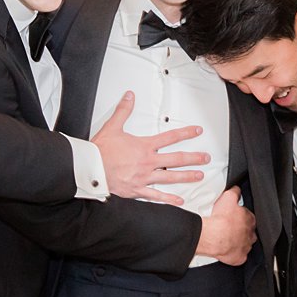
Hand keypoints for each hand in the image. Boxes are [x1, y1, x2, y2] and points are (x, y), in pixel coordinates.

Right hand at [91, 92, 208, 204]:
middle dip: (193, 158)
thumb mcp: (112, 126)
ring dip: (186, 176)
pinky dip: (168, 199)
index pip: (170, 138)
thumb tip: (129, 95)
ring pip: (170, 177)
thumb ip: (124, 110)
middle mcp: (148, 162)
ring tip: (199, 176)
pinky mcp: (137, 189)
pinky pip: (156, 195)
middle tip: (206, 158)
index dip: (185, 133)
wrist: (90, 168)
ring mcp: (144, 177)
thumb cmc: (100, 150)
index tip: (197, 132)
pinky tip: (179, 200)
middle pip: (176, 159)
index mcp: (144, 146)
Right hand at [195, 186, 255, 265]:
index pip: (249, 217)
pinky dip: (235, 254)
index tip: (235, 217)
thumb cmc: (221, 219)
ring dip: (239, 242)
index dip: (242, 217)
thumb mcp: (228, 197)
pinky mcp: (239, 257)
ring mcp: (245, 246)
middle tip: (230, 228)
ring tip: (229, 239)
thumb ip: (235, 192)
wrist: (214, 236)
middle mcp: (250, 234)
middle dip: (241, 230)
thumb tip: (237, 188)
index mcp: (250, 220)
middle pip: (249, 231)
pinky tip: (229, 250)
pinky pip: (239, 257)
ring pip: (245, 244)